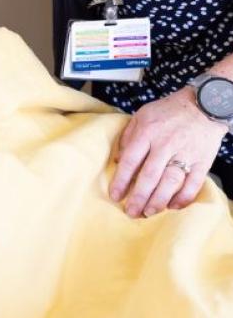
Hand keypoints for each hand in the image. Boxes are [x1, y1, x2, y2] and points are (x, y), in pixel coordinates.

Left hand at [109, 87, 225, 217]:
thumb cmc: (168, 111)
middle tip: (130, 212)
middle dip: (138, 196)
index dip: (121, 180)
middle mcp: (165, 144)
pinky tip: (173, 206)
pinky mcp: (203, 161)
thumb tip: (119, 161)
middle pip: (150, 176)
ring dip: (158, 200)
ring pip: (171, 182)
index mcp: (147, 133)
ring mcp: (186, 154)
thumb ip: (128, 137)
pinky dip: (184, 197)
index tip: (114, 195)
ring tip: (148, 212)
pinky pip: (193, 183)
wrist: (203, 105)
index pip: (131, 161)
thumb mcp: (141, 116)